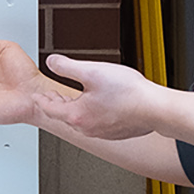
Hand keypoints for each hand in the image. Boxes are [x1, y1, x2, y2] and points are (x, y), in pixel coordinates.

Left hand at [37, 54, 170, 140]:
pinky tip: (97, 104)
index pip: (50, 109)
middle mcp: (88, 128)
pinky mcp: (116, 132)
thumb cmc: (129, 93)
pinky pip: (97, 123)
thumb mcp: (92, 71)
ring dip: (74, 109)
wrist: (156, 108)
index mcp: (77, 115)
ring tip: (74, 98)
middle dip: (57, 104)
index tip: (38, 96)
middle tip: (52, 96)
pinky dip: (90, 113)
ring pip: (82, 120)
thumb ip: (67, 66)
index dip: (42, 100)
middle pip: (65, 116)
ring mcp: (103, 132)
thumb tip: (51, 62)